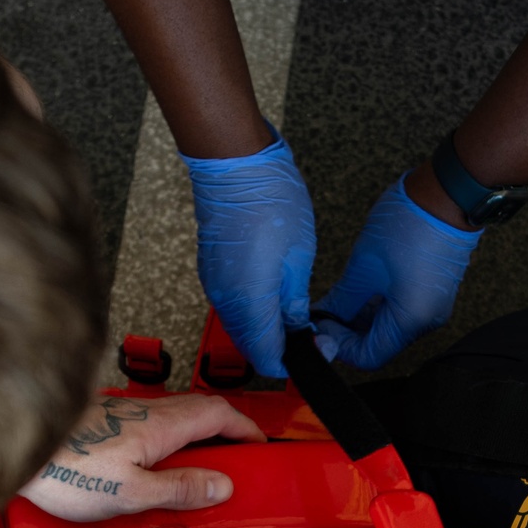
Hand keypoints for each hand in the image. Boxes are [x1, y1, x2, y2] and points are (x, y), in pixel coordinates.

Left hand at [21, 394, 263, 520]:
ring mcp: (122, 413)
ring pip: (172, 417)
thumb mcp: (131, 494)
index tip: (261, 446)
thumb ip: (179, 490)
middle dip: (225, 431)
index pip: (220, 414)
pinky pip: (147, 426)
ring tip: (200, 469)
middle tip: (237, 459)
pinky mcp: (101, 423)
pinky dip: (166, 441)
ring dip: (195, 436)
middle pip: (199, 411)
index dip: (246, 428)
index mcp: (160, 426)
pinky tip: (155, 466)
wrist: (10, 448)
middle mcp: (144, 411)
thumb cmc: (63, 471)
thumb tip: (221, 486)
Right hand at [182, 128, 315, 378]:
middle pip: (251, 346)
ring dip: (265, 333)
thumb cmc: (269, 199)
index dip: (291, 362)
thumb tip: (300, 331)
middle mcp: (226, 301)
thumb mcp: (299, 258)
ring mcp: (215, 288)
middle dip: (279, 350)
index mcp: (250, 301)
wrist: (234, 165)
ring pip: (241, 329)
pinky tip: (273, 301)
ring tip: (294, 318)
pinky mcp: (212, 274)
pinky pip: (232, 308)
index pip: (267, 355)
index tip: (314, 351)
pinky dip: (253, 314)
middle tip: (309, 336)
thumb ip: (295, 304)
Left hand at [314, 173, 481, 371]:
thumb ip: (341, 300)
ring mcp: (432, 307)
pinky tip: (361, 289)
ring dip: (361, 318)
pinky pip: (400, 311)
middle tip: (325, 313)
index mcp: (411, 320)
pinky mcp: (433, 293)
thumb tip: (324, 318)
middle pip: (379, 344)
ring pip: (388, 328)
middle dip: (348, 332)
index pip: (368, 357)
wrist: (449, 192)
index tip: (322, 326)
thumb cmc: (412, 222)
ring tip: (340, 297)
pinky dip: (378, 306)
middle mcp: (427, 321)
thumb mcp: (364, 266)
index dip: (340, 345)